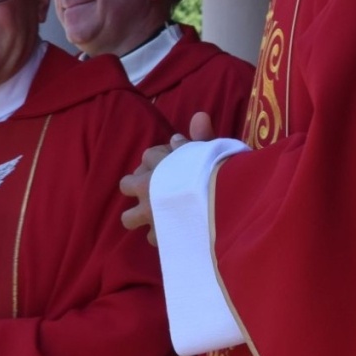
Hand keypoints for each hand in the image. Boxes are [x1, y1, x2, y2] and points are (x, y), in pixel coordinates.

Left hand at [121, 111, 214, 244]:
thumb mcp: (213, 151)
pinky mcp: (161, 238)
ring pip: (129, 217)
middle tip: (158, 188)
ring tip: (161, 215)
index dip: (164, 157)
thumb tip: (198, 116)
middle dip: (138, 185)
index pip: (149, 155)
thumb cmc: (222, 175)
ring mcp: (151, 216)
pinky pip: (151, 238)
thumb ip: (202, 137)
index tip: (178, 160)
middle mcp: (147, 190)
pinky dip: (161, 236)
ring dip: (142, 215)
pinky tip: (175, 232)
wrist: (228, 208)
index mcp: (159, 166)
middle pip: (127, 183)